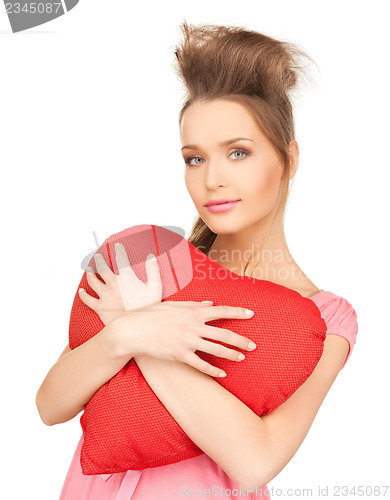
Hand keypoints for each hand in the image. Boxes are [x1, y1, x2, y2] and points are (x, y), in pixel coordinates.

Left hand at [78, 243, 161, 325]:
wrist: (136, 326)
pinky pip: (87, 299)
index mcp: (127, 278)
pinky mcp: (99, 307)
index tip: (117, 246)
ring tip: (89, 269)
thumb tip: (151, 257)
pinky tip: (82, 291)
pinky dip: (83, 294)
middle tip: (97, 256)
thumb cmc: (148, 308)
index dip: (119, 251)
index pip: (121, 259)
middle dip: (99, 260)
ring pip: (92, 280)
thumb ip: (153, 270)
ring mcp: (105, 295)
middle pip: (102, 268)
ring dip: (90, 273)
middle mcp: (113, 284)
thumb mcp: (155, 287)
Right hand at [115, 300, 256, 377]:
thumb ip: (194, 304)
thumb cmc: (152, 314)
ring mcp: (187, 341)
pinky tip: (223, 374)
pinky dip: (213, 370)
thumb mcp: (173, 305)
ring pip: (216, 349)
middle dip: (240, 339)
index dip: (237, 312)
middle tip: (253, 345)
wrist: (133, 330)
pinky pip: (201, 364)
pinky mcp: (180, 355)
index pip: (221, 310)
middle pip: (223, 333)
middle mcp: (193, 326)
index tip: (251, 313)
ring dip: (231, 354)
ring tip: (242, 358)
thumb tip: (210, 303)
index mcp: (192, 312)